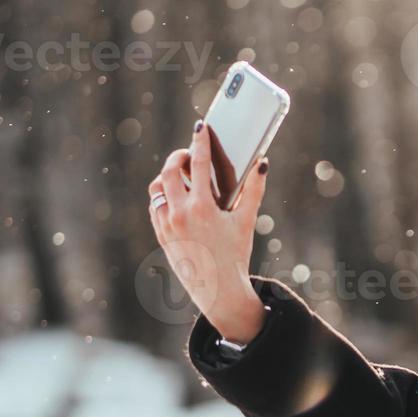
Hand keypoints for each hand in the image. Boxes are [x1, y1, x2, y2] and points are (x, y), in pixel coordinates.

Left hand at [147, 121, 270, 342]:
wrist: (217, 289)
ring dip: (168, 175)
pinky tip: (177, 196)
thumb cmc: (235, 254)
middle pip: (170, 170)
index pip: (198, 163)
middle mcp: (179, 213)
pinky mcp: (160, 234)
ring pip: (158, 187)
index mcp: (202, 207)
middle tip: (190, 153)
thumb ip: (253, 190)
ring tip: (183, 175)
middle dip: (179, 156)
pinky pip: (155, 205)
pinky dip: (164, 195)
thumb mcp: (246, 221)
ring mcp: (166, 224)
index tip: (201, 126)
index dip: (200, 141)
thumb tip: (262, 164)